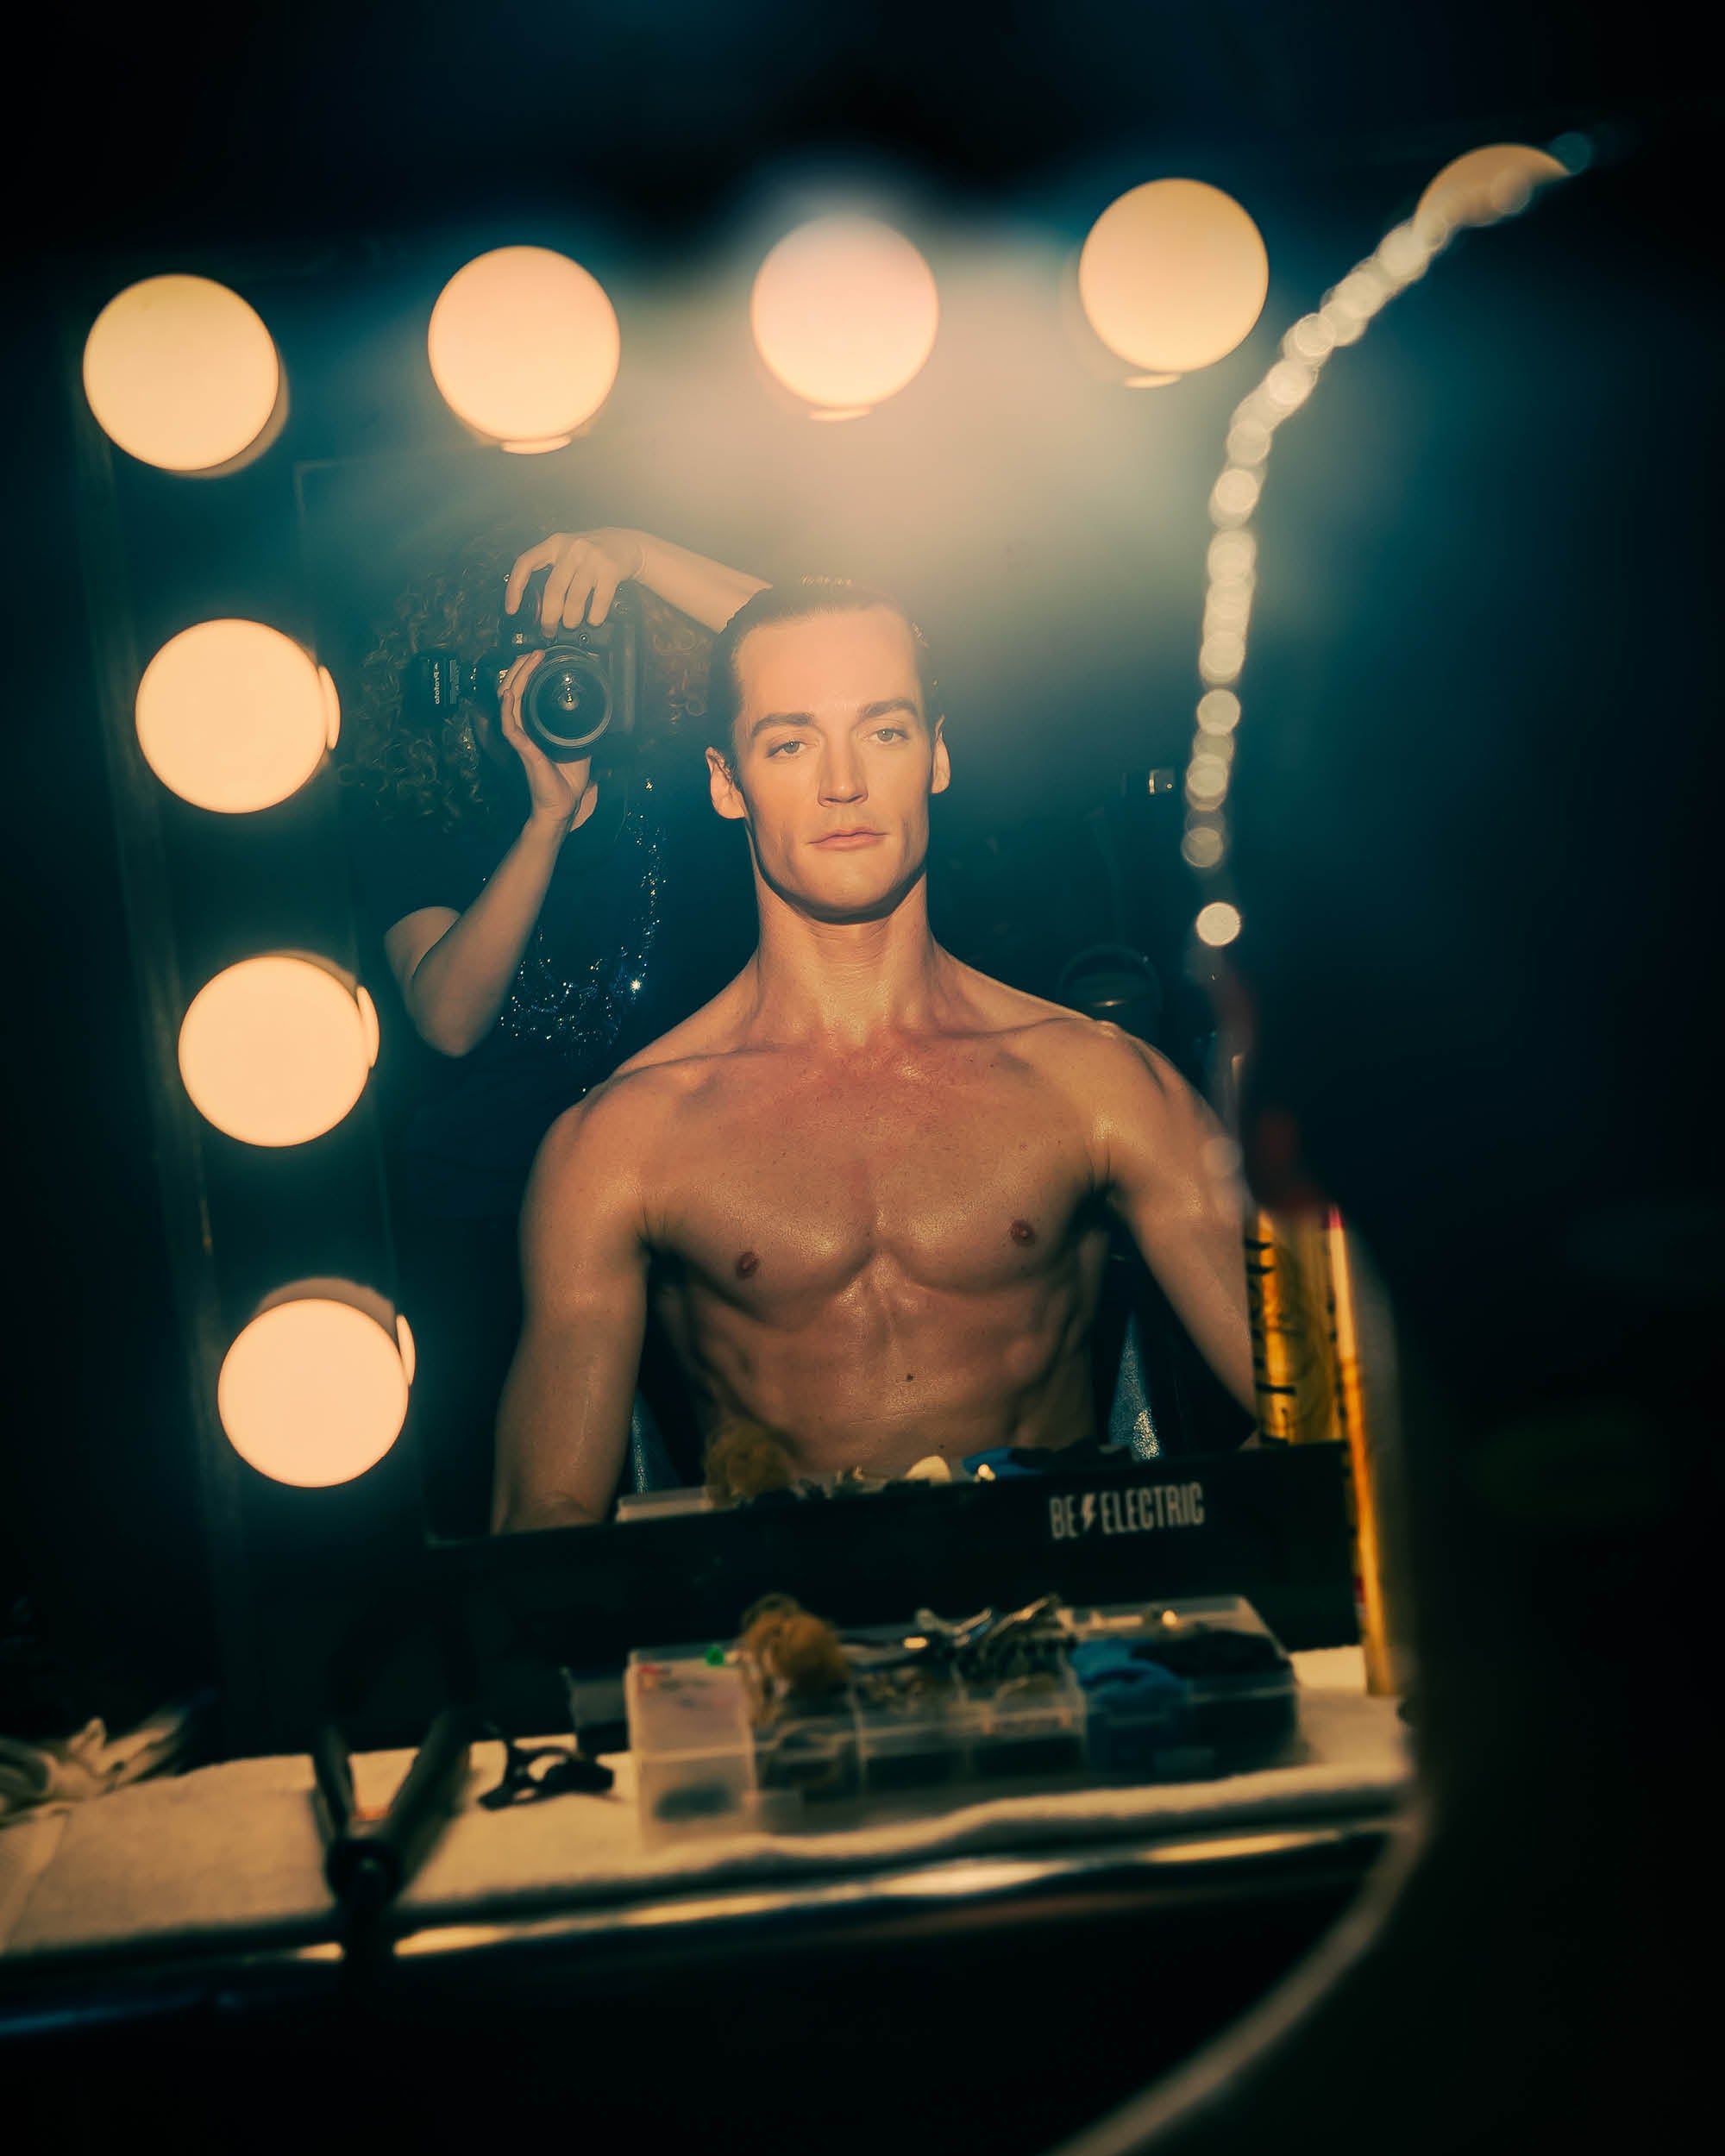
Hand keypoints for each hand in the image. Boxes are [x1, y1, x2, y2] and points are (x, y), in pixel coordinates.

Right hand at [497, 652, 595, 831]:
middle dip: (522, 667)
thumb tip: (595, 710)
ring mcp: (521, 738)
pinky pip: (510, 726)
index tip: (540, 657)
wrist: (563, 805)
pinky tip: (510, 694)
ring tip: (529, 661)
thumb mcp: (579, 744)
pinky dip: (508, 709)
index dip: (528, 672)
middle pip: (512, 689)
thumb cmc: (567, 779)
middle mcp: (524, 728)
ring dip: (518, 677)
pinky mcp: (523, 750)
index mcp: (534, 725)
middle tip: (535, 653)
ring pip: (509, 700)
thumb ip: (580, 726)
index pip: (523, 692)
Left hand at [505, 528, 647, 631]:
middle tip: (548, 630)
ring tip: (571, 624)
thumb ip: (553, 570)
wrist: (627, 543)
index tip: (512, 609)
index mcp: (555, 544)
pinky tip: (593, 619)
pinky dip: (594, 617)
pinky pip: (598, 602)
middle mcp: (571, 549)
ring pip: (575, 599)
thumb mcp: (568, 551)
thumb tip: (539, 606)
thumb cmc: (593, 552)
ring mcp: (592, 559)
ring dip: (572, 619)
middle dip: (549, 617)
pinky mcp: (610, 570)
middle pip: (553, 590)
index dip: (515, 588)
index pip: (525, 563)